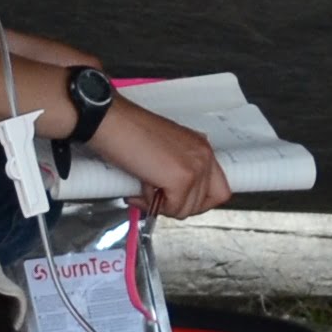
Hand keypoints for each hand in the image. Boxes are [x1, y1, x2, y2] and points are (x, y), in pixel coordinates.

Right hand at [89, 101, 231, 221]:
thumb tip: (171, 197)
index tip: (177, 201)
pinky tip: (140, 190)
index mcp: (201, 147)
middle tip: (156, 199)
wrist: (113, 122)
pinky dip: (152, 205)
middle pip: (205, 203)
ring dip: (162, 206)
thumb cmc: (128, 132)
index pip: (218, 188)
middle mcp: (203, 155)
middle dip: (177, 207)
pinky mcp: (182, 179)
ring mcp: (196, 167)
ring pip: (187, 209)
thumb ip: (175, 169)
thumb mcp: (163, 150)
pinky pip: (172, 209)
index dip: (196, 201)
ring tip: (143, 190)